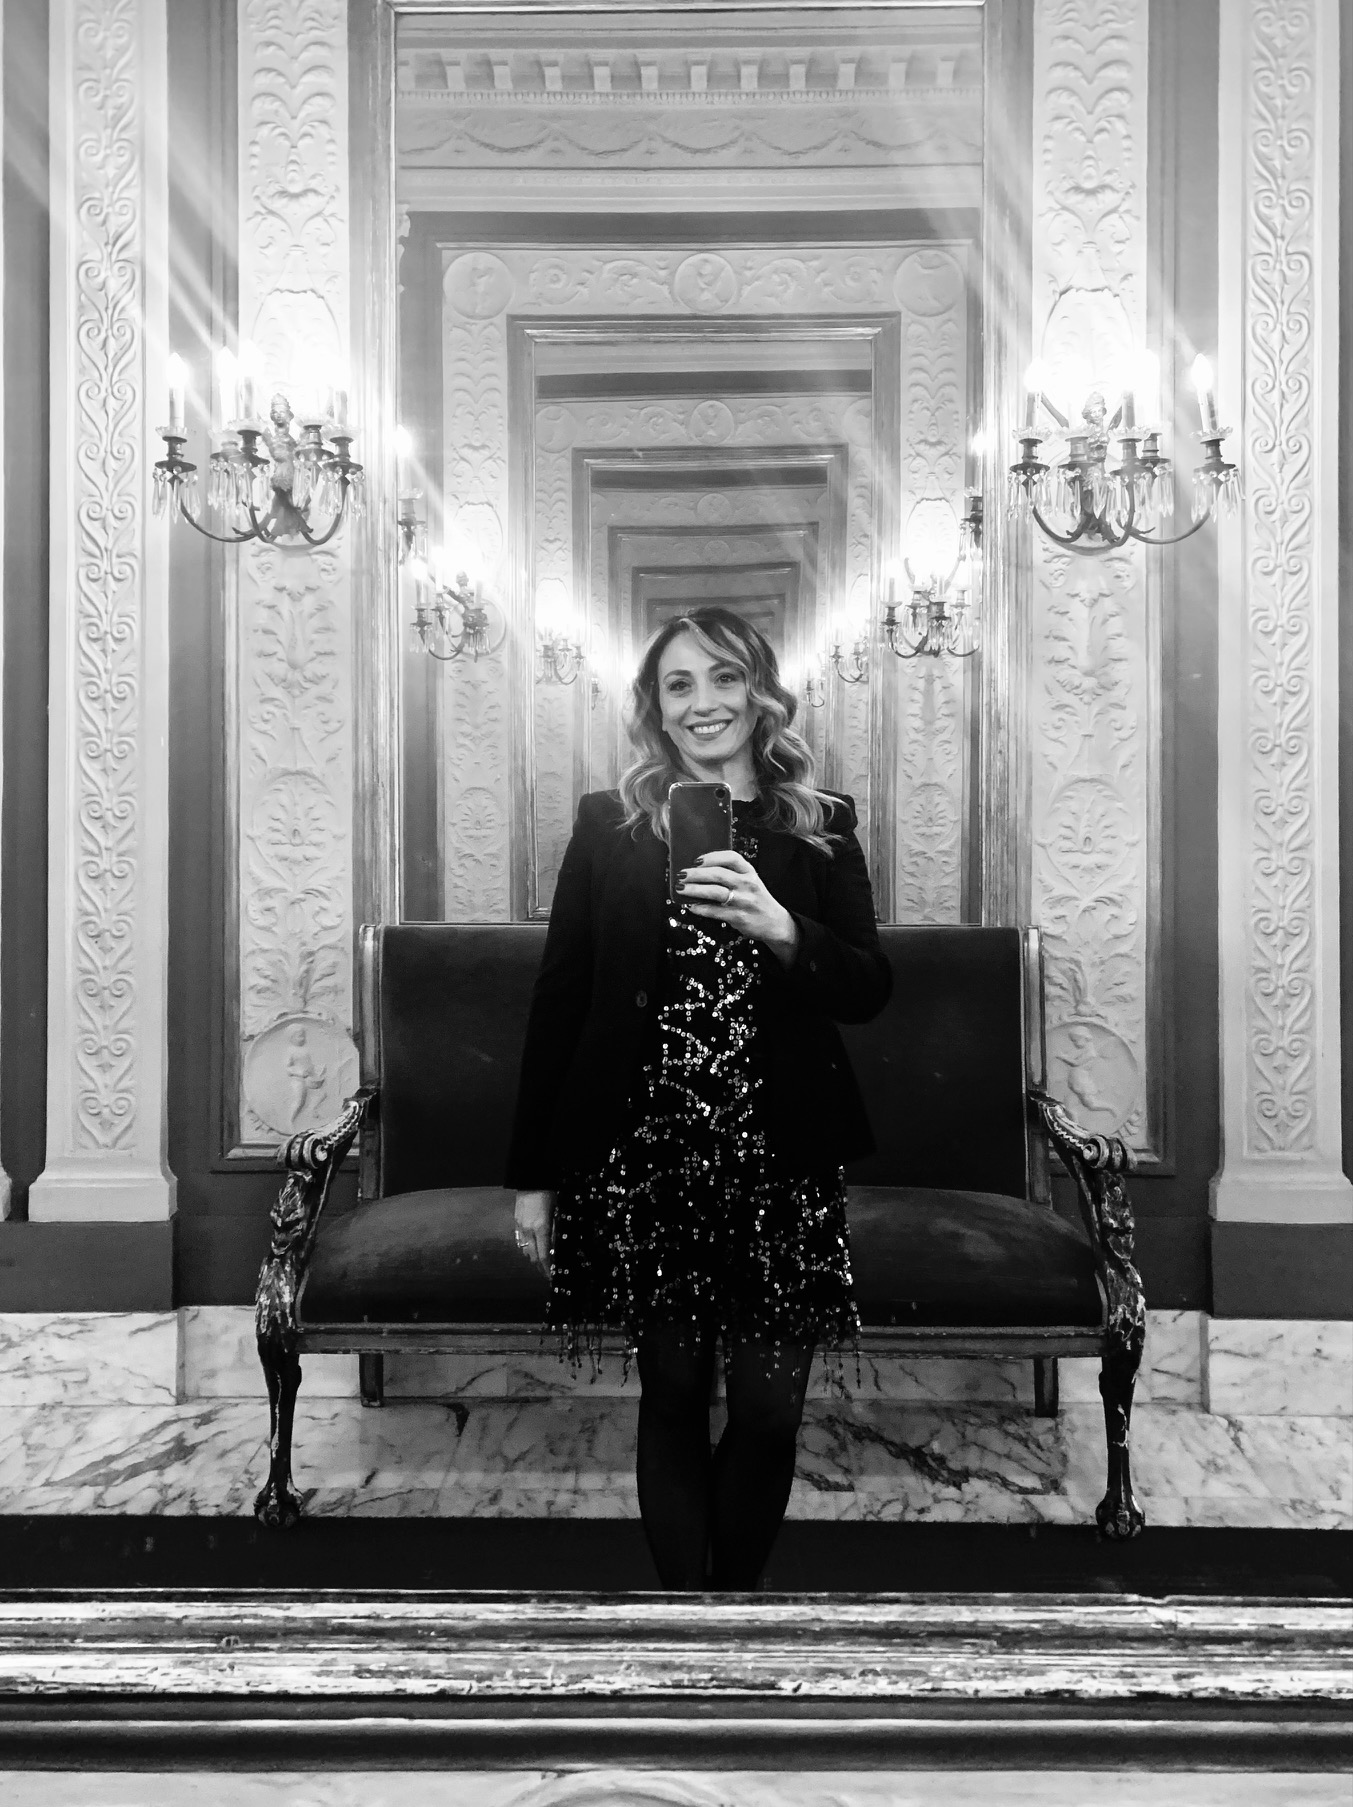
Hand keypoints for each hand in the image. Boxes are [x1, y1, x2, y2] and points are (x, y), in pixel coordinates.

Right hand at [514, 1190, 553, 1277]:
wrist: (531, 1178)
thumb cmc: (549, 1193)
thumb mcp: (557, 1212)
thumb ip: (556, 1230)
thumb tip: (556, 1246)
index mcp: (541, 1228)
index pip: (543, 1255)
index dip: (546, 1268)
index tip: (550, 1278)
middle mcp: (529, 1230)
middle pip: (532, 1256)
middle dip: (540, 1267)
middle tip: (547, 1273)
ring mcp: (520, 1226)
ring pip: (525, 1249)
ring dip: (533, 1257)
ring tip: (541, 1261)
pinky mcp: (516, 1221)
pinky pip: (520, 1239)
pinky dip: (526, 1246)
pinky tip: (532, 1247)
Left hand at [676, 849, 799, 966]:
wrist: (775, 923)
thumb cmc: (756, 899)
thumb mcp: (750, 882)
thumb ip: (731, 875)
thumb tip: (699, 873)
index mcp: (750, 872)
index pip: (731, 858)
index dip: (712, 857)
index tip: (697, 860)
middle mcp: (748, 884)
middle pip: (718, 874)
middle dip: (696, 874)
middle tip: (681, 874)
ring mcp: (743, 901)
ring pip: (714, 892)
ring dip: (694, 889)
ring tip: (680, 889)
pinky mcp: (738, 916)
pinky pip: (714, 911)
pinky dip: (700, 908)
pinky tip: (691, 906)